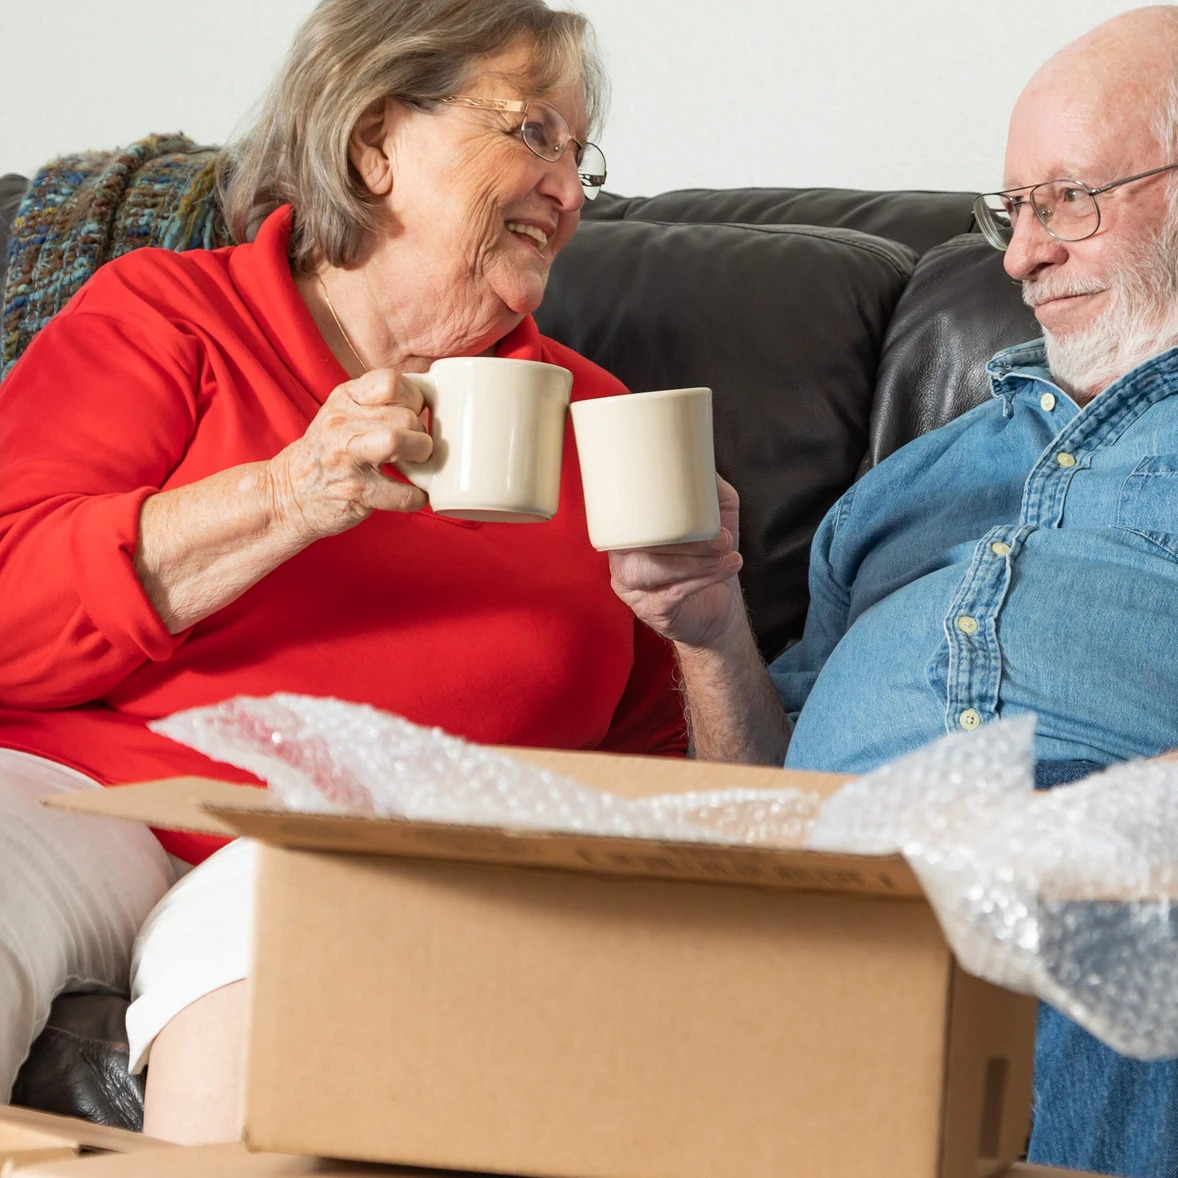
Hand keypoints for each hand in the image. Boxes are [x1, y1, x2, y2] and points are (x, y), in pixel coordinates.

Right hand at [266, 369, 432, 540]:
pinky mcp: (356, 492)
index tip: (414, 414)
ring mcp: (346, 458)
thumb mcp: (344, 413)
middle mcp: (342, 423)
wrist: (289, 493)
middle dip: (421, 433)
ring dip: (421, 455)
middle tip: (416, 447)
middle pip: (405, 416)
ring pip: (398, 441)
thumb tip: (430, 400)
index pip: (391, 381)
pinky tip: (416, 494)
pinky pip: (401, 492)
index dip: (414, 398)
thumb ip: (378, 402)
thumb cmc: (329, 452)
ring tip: (417, 463)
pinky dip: (417, 496)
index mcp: (345, 398)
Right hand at [608, 475, 743, 647]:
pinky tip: (727, 568)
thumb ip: (707, 489)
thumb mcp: (714, 516)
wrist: (716, 607)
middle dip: (685, 539)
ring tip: (726, 553)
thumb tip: (704, 461)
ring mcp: (632, 587)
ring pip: (652, 569)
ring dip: (694, 561)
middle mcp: (622, 557)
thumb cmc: (708, 557)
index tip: (683, 505)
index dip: (647, 507)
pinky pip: (671, 593)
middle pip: (641, 543)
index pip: (623, 515)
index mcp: (629, 530)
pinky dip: (703, 579)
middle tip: (722, 537)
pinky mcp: (650, 610)